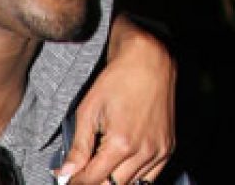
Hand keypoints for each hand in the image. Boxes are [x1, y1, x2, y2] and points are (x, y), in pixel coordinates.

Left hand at [58, 14, 175, 184]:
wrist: (149, 62)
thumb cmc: (116, 81)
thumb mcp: (88, 110)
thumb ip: (78, 146)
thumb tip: (66, 172)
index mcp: (121, 143)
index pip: (94, 178)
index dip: (77, 181)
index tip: (67, 179)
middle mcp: (144, 152)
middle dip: (94, 181)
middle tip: (80, 174)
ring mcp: (159, 152)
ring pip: (132, 184)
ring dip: (113, 180)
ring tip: (98, 167)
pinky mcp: (168, 148)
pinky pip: (151, 177)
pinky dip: (134, 177)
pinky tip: (120, 167)